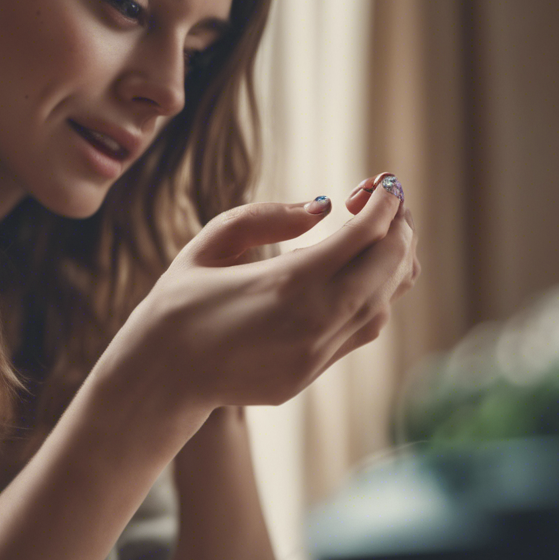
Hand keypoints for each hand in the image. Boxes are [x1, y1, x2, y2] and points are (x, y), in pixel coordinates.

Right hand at [101, 178, 419, 415]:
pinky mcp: (312, 373)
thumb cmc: (177, 303)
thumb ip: (266, 217)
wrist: (160, 377)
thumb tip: (322, 207)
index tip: (383, 182)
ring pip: (385, 303)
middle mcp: (313, 320)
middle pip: (388, 266)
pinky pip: (363, 330)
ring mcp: (317, 353)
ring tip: (381, 232)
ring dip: (393, 262)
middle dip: (398, 226)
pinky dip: (375, 295)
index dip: (383, 202)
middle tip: (387, 202)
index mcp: (287, 282)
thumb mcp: (210, 244)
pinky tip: (359, 273)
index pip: (364, 234)